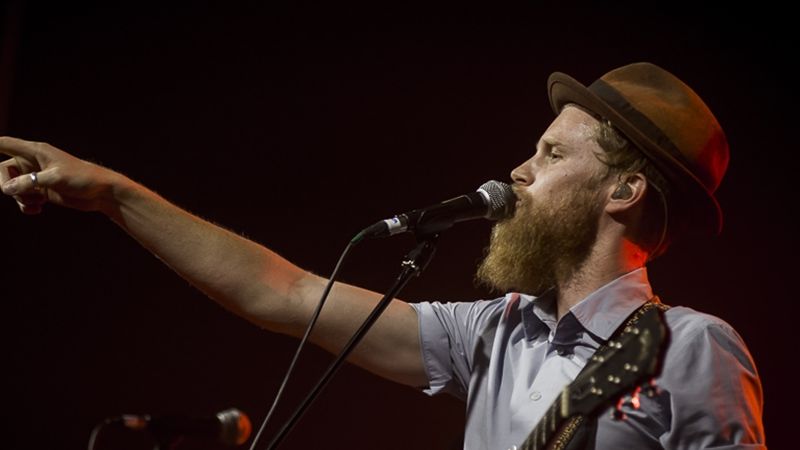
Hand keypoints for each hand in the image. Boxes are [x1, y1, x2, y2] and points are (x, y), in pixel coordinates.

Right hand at [0, 136, 120, 213]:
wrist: (102, 193)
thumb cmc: (82, 178)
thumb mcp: (55, 178)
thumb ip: (29, 182)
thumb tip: (6, 189)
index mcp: (35, 151)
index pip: (5, 143)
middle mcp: (33, 162)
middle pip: (3, 170)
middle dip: (6, 185)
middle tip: (15, 194)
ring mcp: (36, 177)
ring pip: (12, 187)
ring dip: (19, 198)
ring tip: (36, 202)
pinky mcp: (42, 191)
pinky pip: (23, 198)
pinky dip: (25, 205)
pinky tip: (37, 210)